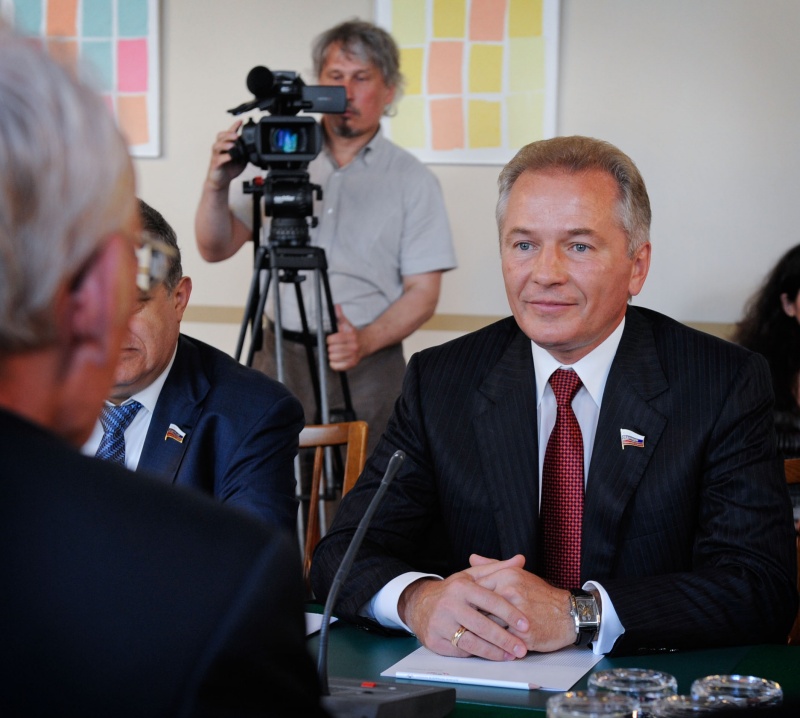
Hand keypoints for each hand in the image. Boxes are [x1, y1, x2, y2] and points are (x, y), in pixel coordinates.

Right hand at [205, 120, 246, 190]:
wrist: (221, 181)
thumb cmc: (230, 168)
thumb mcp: (242, 159)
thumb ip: (246, 152)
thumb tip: (255, 147)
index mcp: (226, 145)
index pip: (229, 132)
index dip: (234, 126)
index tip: (242, 121)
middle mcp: (220, 148)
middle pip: (221, 136)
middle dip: (229, 134)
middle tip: (236, 136)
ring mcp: (216, 155)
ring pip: (218, 146)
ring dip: (225, 144)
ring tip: (232, 145)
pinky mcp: (215, 164)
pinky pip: (219, 159)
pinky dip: (225, 157)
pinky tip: (230, 157)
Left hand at [326, 305, 363, 370]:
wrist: (367, 342)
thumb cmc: (354, 334)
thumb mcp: (347, 324)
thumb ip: (340, 316)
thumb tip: (336, 306)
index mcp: (351, 336)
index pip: (333, 339)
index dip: (329, 339)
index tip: (331, 339)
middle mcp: (353, 346)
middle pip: (332, 349)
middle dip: (330, 347)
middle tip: (334, 346)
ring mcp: (353, 356)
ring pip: (333, 358)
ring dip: (332, 355)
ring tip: (335, 352)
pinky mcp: (353, 363)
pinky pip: (338, 366)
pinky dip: (334, 364)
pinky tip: (337, 359)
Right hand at [398, 555, 530, 660]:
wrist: (419, 603)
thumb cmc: (453, 591)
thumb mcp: (471, 576)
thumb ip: (497, 569)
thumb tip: (521, 560)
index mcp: (461, 587)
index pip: (490, 601)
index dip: (510, 613)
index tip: (526, 625)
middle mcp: (449, 604)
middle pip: (482, 625)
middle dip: (505, 639)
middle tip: (522, 650)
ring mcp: (440, 623)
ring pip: (471, 642)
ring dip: (493, 652)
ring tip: (510, 656)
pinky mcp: (434, 640)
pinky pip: (460, 651)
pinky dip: (477, 654)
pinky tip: (491, 656)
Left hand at [470, 554, 574, 652]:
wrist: (568, 614)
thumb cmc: (541, 595)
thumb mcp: (518, 575)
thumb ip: (492, 566)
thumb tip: (472, 558)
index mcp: (507, 576)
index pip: (475, 587)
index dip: (466, 599)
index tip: (459, 605)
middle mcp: (510, 592)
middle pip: (478, 606)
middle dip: (469, 616)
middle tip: (460, 622)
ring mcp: (516, 614)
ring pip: (487, 625)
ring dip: (479, 632)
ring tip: (469, 635)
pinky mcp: (523, 634)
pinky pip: (500, 641)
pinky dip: (492, 645)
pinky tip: (486, 645)